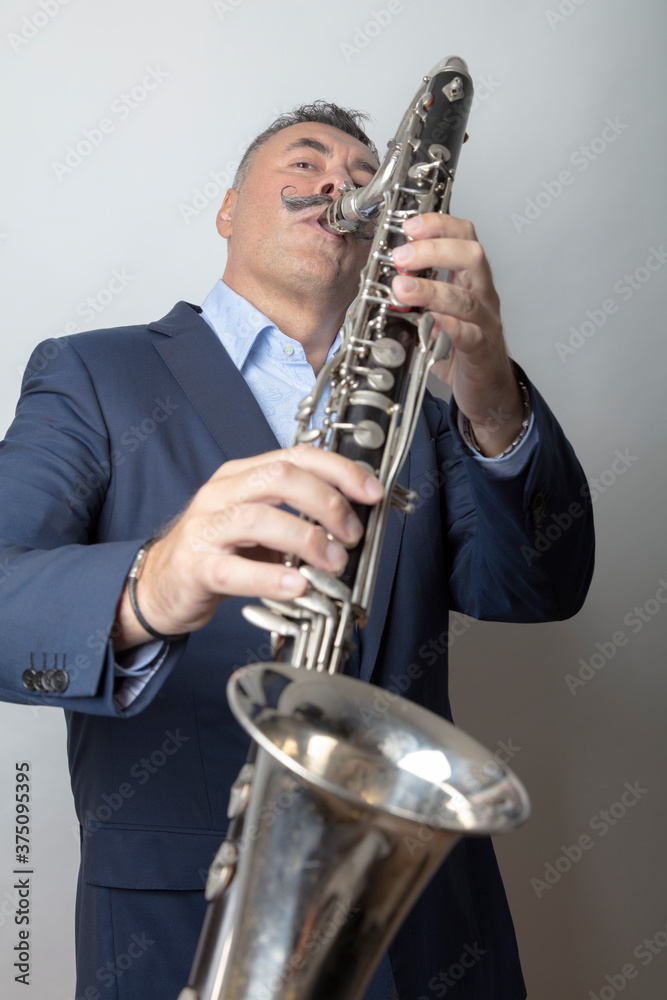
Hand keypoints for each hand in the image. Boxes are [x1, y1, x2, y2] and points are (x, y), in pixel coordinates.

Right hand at [113, 445, 382, 649]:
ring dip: (306, 539)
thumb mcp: (258, 522)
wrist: (160, 585)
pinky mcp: (195, 567)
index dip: (339, 470)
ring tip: (333, 564)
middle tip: (352, 536)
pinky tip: (297, 586)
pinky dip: (270, 577)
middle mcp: (221, 493)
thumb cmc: (218, 552)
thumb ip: (296, 513)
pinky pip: (233, 569)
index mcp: (241, 475)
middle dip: (327, 503)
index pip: (296, 456)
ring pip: (258, 518)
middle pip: (279, 478)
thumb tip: (354, 518)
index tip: (371, 493)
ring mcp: (205, 529)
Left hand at [391, 213, 523, 455]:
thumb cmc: (460, 349)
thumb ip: (413, 296)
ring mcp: (485, 323)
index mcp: (470, 280)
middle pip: (472, 256)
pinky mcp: (482, 352)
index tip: (409, 225)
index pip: (464, 236)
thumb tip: (377, 279)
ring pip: (467, 298)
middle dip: (434, 249)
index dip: (439, 224)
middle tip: (401, 256)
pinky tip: (430, 324)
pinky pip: (469, 335)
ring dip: (432, 289)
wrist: (487, 391)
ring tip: (402, 288)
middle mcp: (482, 296)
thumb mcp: (435, 313)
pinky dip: (449, 327)